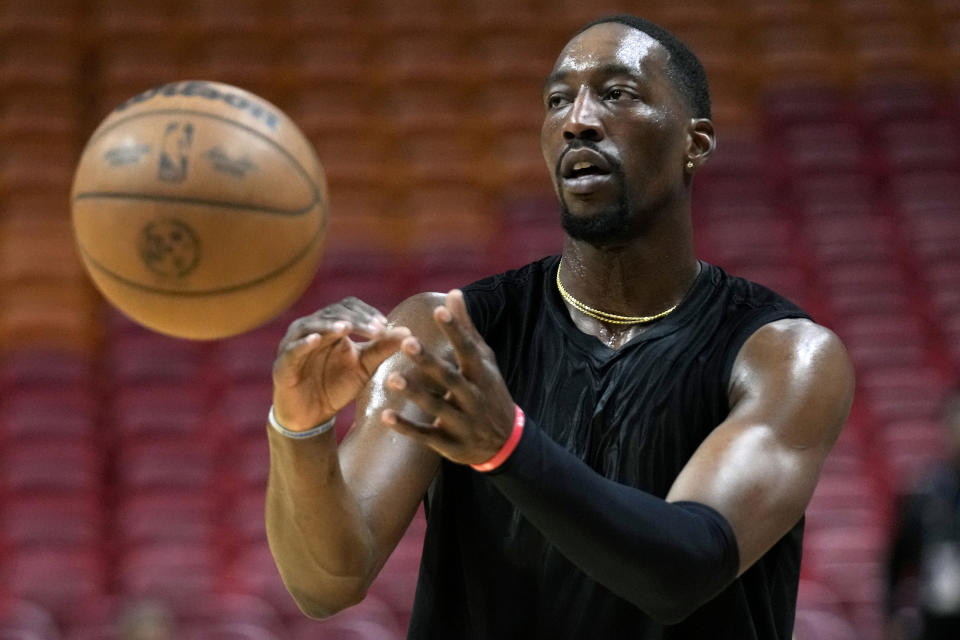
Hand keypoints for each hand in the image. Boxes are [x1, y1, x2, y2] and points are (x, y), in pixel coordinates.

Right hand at [273, 297, 410, 431]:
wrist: (311, 416)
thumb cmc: (336, 386)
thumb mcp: (364, 367)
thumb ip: (383, 348)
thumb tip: (409, 332)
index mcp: (330, 326)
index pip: (348, 307)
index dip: (366, 313)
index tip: (385, 326)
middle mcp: (311, 328)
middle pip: (333, 313)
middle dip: (356, 320)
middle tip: (376, 330)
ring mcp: (294, 344)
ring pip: (311, 325)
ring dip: (330, 326)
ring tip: (347, 328)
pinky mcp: (283, 364)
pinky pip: (293, 349)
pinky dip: (303, 343)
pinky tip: (316, 340)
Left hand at [380, 290, 515, 465]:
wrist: (505, 443)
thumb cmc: (489, 392)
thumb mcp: (484, 362)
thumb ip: (466, 328)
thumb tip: (454, 293)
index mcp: (482, 375)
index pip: (468, 350)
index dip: (455, 331)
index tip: (439, 311)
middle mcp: (473, 397)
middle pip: (449, 378)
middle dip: (429, 361)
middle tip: (407, 342)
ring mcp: (462, 422)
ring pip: (436, 406)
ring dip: (414, 392)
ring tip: (391, 377)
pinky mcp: (448, 443)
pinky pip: (425, 435)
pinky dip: (405, 427)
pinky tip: (384, 416)